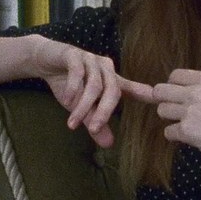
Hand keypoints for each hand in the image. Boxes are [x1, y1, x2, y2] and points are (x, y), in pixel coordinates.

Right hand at [32, 37, 152, 147]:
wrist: (44, 61)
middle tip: (95, 129)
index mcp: (111, 78)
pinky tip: (67, 100)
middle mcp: (105, 67)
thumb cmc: (68, 83)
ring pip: (94, 84)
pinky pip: (77, 71)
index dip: (143, 93)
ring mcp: (90, 59)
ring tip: (73, 123)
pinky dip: (73, 87)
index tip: (156, 99)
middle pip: (112, 90)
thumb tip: (109, 145)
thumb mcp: (82, 106)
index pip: (129, 88)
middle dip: (104, 112)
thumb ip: (95, 123)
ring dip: (83, 106)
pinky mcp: (73, 55)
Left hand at [152, 69, 200, 166]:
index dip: (173, 85)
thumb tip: (182, 90)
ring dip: (170, 118)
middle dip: (163, 100)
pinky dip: (176, 136)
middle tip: (174, 109)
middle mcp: (194, 92)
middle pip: (160, 91)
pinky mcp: (186, 130)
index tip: (178, 94)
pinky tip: (190, 137)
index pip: (174, 75)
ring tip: (187, 124)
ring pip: (161, 111)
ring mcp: (189, 111)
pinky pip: (168, 132)